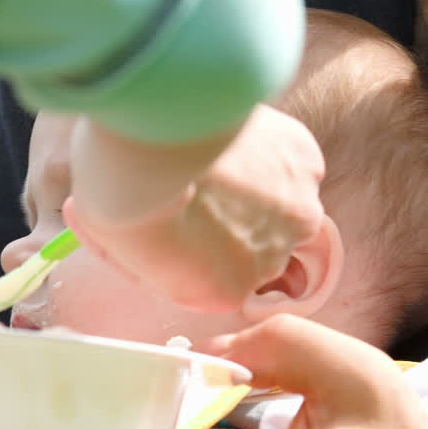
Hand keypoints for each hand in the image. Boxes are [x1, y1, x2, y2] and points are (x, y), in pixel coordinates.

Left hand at [65, 105, 324, 311]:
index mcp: (220, 296)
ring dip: (257, 182)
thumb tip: (132, 244)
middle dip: (234, 216)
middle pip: (257, 242)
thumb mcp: (121, 249)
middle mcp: (268, 265)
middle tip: (199, 179)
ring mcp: (294, 215)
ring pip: (280, 200)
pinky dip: (270, 147)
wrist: (149, 139)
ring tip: (217, 152)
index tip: (184, 215)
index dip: (200, 243)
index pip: (220, 275)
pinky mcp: (306, 166)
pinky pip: (292, 160)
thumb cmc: (120, 193)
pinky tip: (235, 132)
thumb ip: (144, 258)